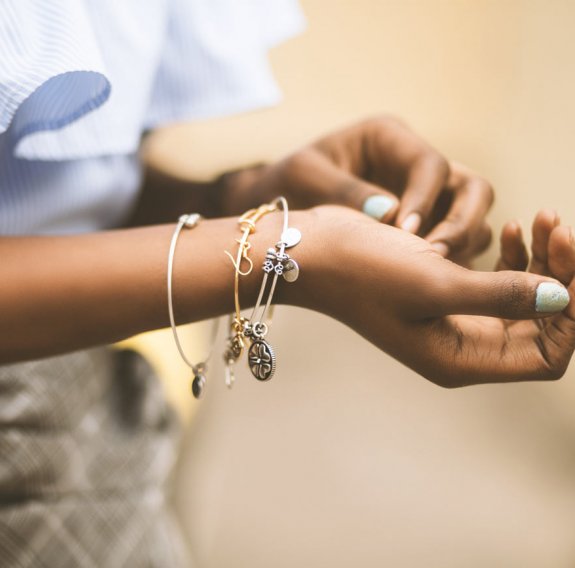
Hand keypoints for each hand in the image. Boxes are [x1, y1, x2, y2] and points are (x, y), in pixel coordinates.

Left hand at [250, 116, 493, 263]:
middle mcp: (414, 166)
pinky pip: (454, 245)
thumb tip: (394, 216)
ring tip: (430, 273)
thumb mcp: (305, 178)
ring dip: (460, 246)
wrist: (278, 208)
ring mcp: (425, 198)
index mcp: (389, 139)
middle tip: (433, 256)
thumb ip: (346, 192)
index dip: (425, 199)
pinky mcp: (424, 228)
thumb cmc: (287, 184)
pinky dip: (449, 262)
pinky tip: (427, 282)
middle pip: (472, 188)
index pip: (431, 165)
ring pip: (472, 219)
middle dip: (462, 223)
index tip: (406, 232)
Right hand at [288, 206, 573, 386]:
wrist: (315, 251)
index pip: (547, 354)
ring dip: (542, 261)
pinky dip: (513, 254)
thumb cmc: (363, 271)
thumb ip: (502, 296)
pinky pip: (497, 279)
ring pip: (524, 298)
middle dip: (564, 276)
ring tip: (542, 219)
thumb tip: (565, 298)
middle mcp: (462, 344)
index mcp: (461, 358)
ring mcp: (454, 317)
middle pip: (542, 323)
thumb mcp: (434, 284)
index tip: (574, 261)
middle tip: (562, 228)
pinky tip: (511, 228)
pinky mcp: (445, 289)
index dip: (574, 315)